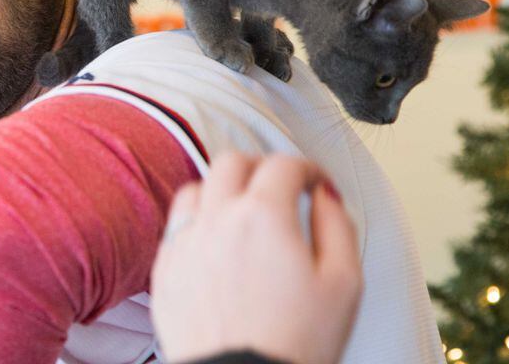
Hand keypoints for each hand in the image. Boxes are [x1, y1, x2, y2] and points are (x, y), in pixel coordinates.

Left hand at [150, 153, 361, 363]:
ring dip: (222, 190)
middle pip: (233, 162)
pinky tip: (214, 242)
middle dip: (260, 167)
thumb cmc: (293, 346)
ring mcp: (184, 244)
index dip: (306, 168)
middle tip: (279, 187)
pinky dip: (197, 222)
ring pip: (197, 188)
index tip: (314, 183)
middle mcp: (217, 221)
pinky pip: (174, 226)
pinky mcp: (164, 272)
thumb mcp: (344, 284)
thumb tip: (324, 196)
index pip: (283, 164)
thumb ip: (337, 226)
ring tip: (242, 211)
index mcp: (263, 217)